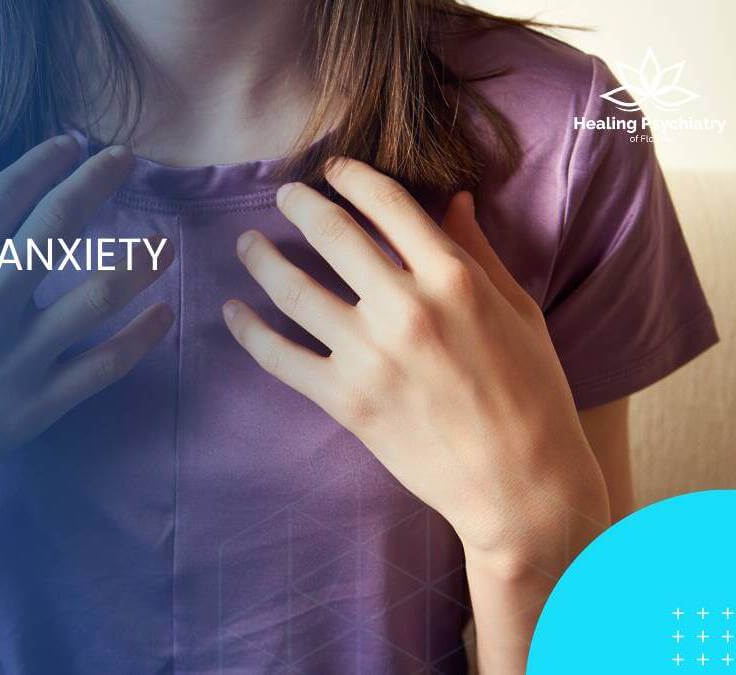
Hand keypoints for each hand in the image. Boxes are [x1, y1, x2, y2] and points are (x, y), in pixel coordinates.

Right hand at [0, 136, 173, 542]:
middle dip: (97, 183)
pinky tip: (163, 315)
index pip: (4, 197)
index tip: (72, 142)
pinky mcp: (38, 406)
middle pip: (57, 228)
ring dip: (139, 261)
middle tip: (125, 158)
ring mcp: (18, 358)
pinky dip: (140, 339)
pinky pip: (103, 367)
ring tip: (165, 242)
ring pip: (97, 295)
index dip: (44, 161)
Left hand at [223, 158, 608, 564]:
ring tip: (247, 244)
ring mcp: (369, 355)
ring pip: (294, 289)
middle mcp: (404, 306)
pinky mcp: (345, 400)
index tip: (332, 170)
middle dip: (299, 204)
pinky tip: (233, 311)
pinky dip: (250, 331)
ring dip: (262, 259)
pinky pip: (281, 357)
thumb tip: (453, 199)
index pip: (387, 204)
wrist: (520, 482)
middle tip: (284, 196)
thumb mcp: (517, 310)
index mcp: (452, 277)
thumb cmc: (531, 392)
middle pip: (332, 234)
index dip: (352, 177)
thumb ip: (477, 251)